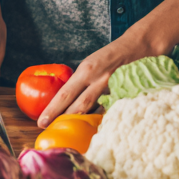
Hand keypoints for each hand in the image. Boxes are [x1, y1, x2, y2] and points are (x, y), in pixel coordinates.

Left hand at [36, 34, 150, 127]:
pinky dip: (99, 117)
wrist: (137, 47)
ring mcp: (112, 89)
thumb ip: (80, 82)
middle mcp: (98, 79)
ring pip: (94, 110)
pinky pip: (108, 110)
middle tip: (49, 129)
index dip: (52, 109)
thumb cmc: (109, 57)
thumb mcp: (90, 65)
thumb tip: (66, 101)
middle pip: (78, 105)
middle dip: (63, 119)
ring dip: (80, 121)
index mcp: (86, 70)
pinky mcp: (124, 94)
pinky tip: (91, 125)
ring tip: (67, 130)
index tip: (41, 121)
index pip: (65, 93)